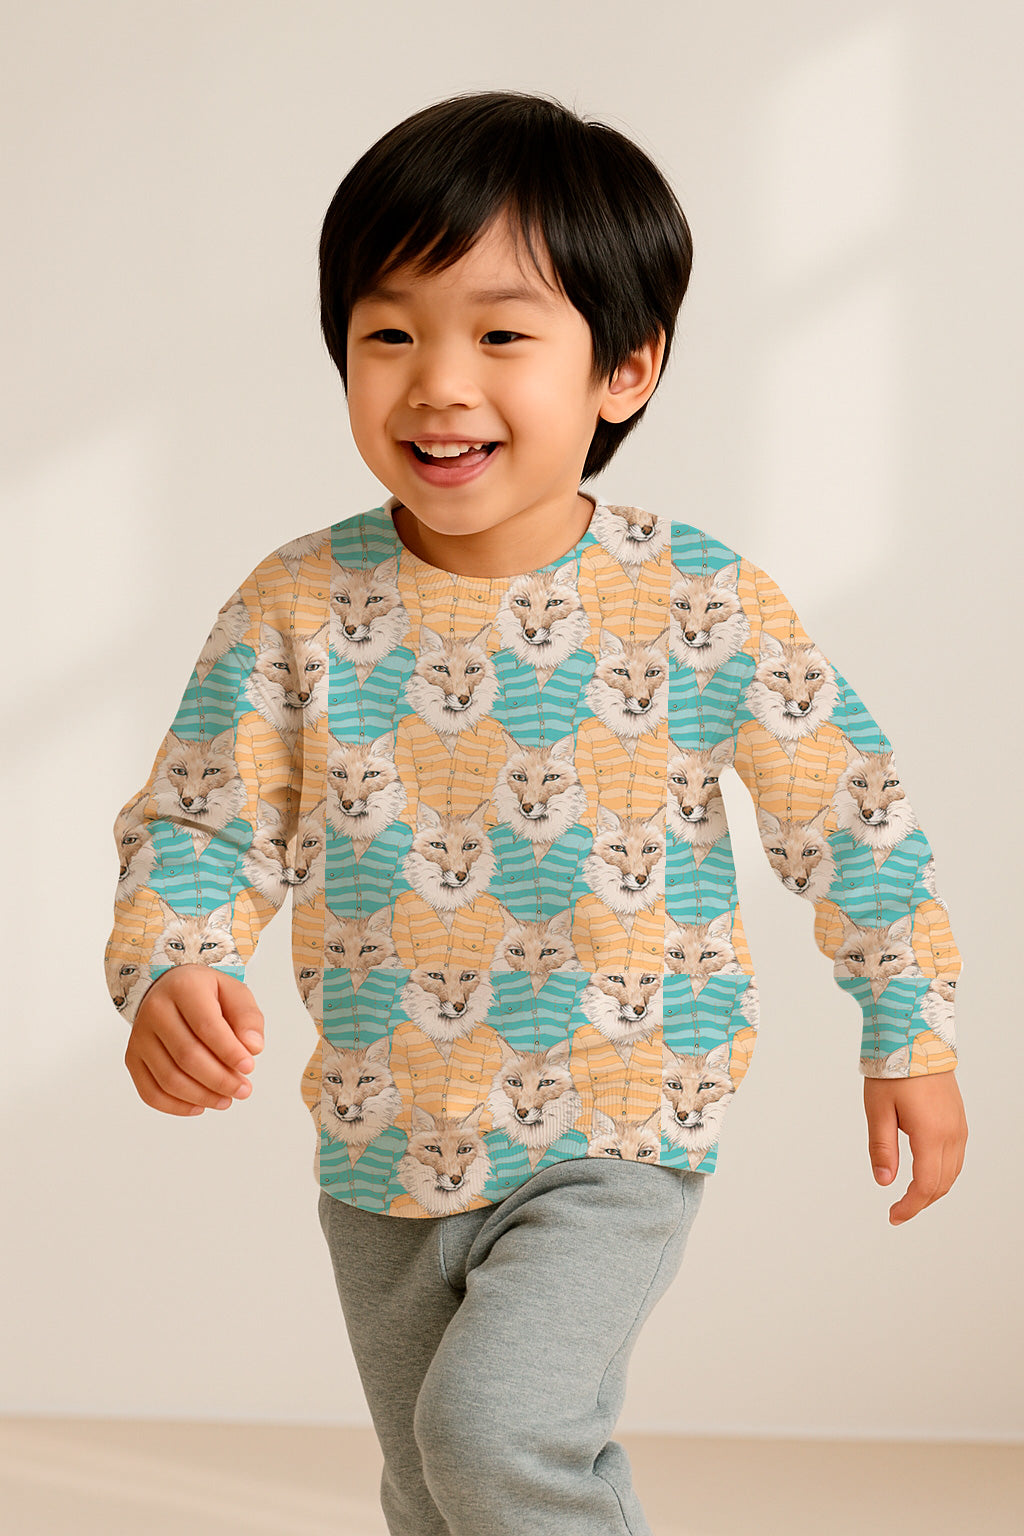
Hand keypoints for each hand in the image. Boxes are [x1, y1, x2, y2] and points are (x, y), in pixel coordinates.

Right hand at [124, 964, 264, 1116]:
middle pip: (187, 1056)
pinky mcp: (132, 1058)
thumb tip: (252, 1048)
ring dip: (202, 1096)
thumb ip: (248, 1018)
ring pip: (169, 1079)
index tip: (249, 1067)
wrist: (170, 989)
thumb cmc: (206, 994)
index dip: (229, 1052)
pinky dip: (177, 1106)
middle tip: (243, 1090)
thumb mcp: (235, 993)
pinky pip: (150, 1092)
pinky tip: (200, 1106)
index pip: (206, 1026)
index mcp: (183, 987)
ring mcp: (139, 1036)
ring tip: (226, 1100)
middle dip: (220, 1079)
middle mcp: (155, 1010)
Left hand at [864, 1072, 966, 1224]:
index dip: (910, 1206)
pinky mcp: (959, 1118)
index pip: (926, 1186)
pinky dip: (943, 1172)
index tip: (893, 1215)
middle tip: (898, 1210)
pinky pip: (956, 1156)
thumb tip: (884, 1181)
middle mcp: (951, 1134)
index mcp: (931, 1134)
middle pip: (942, 1184)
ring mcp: (959, 1126)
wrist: (916, 1037)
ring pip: (953, 1172)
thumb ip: (882, 1148)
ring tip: (910, 1195)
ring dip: (934, 1189)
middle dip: (921, 1202)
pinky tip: (926, 1171)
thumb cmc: (895, 1070)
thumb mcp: (878, 1110)